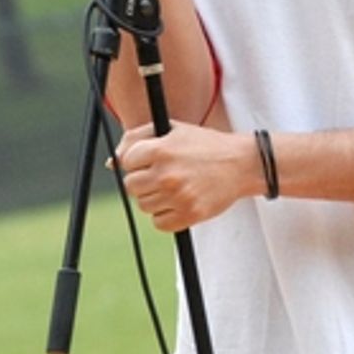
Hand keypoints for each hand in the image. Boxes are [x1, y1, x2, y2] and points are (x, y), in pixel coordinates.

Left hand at [114, 122, 256, 231]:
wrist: (240, 164)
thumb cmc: (204, 145)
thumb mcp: (173, 130)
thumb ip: (138, 138)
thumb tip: (113, 162)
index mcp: (162, 149)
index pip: (126, 161)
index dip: (136, 160)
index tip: (149, 160)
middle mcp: (168, 174)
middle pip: (131, 186)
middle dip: (141, 180)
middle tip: (160, 174)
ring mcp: (178, 196)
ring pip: (143, 205)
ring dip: (153, 198)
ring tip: (172, 186)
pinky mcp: (189, 215)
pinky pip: (158, 223)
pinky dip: (164, 215)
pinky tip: (177, 201)